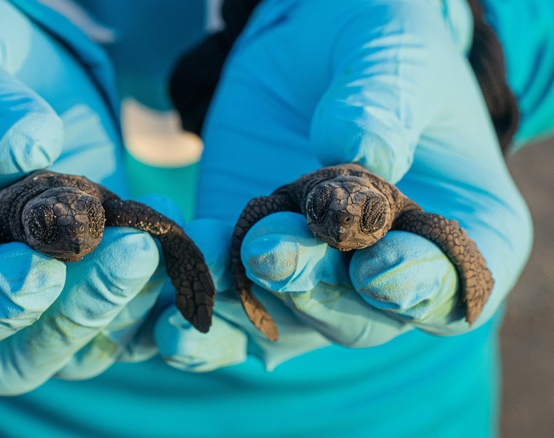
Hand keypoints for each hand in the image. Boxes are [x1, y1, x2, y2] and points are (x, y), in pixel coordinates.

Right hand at [0, 0, 163, 394]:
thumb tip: (25, 154)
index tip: (31, 265)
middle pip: (9, 361)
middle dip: (71, 317)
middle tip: (125, 254)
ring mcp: (30, 300)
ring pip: (78, 350)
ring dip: (124, 305)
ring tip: (155, 238)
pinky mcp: (86, 282)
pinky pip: (127, 320)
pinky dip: (158, 292)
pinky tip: (175, 231)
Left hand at [166, 0, 531, 369]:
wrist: (311, 48)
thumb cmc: (377, 45)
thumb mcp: (391, 54)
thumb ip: (384, 103)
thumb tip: (362, 152)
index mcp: (461, 225)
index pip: (454, 279)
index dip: (422, 285)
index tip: (377, 271)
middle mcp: (390, 268)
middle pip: (363, 314)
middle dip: (313, 290)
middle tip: (271, 255)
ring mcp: (319, 272)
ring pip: (288, 321)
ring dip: (241, 313)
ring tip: (197, 294)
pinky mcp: (252, 261)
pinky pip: (228, 302)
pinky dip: (197, 309)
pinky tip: (161, 304)